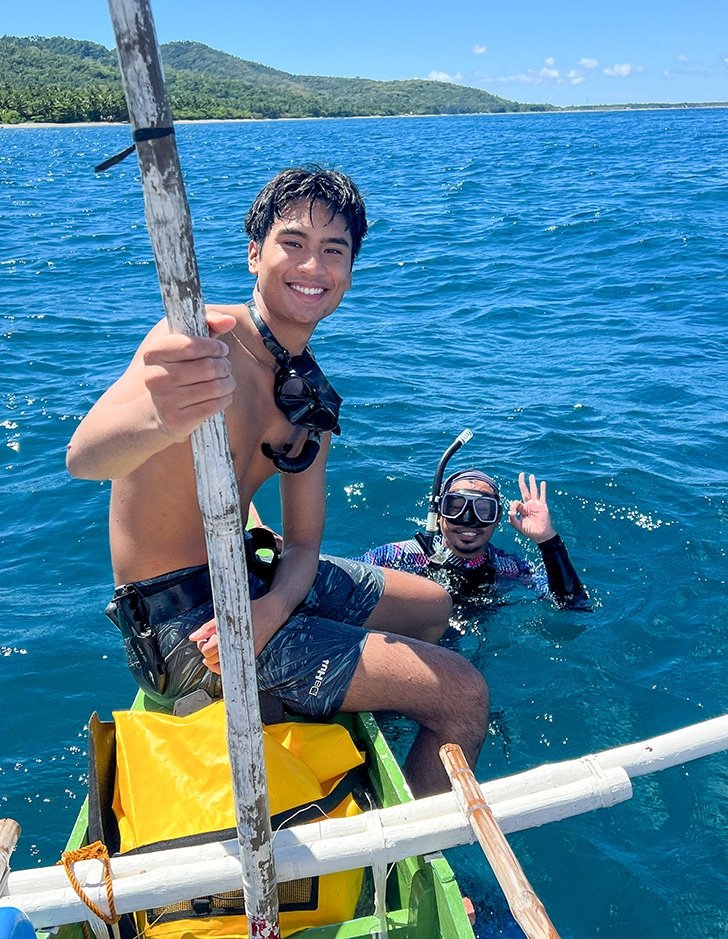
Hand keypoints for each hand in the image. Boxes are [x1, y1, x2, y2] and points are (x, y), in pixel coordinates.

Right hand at [143, 309, 237, 441]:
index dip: (213, 346)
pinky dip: (226, 398)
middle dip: (224, 365)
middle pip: (208, 367)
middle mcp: (155, 377)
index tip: (220, 349)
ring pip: (215, 387)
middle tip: (225, 367)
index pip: (191, 345)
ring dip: (228, 382)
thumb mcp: (185, 344)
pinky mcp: (177, 420)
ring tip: (226, 381)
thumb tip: (230, 320)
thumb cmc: (178, 369)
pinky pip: (215, 405)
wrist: (158, 411)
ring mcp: (165, 401)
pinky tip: (222, 395)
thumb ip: (207, 325)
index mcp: (153, 354)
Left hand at [188, 593, 285, 673]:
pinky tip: (224, 657)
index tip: (203, 639)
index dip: (202, 645)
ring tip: (215, 651)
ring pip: (222, 668)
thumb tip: (193, 637)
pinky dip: (226, 665)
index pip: (208, 651)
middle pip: (213, 660)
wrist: (271, 612)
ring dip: (215, 661)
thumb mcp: (225, 615)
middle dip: (207, 652)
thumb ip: (207, 628)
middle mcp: (237, 649)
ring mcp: (245, 655)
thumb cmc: (250, 611)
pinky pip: (234, 668)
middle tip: (208, 642)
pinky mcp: (252, 658)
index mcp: (229, 638)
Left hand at [508, 472, 556, 543]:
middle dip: (523, 483)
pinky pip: (542, 496)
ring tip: (532, 476)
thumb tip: (509, 512)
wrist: (541, 535)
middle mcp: (529, 505)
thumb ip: (513, 520)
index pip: (516, 502)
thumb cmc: (530, 531)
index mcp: (522, 509)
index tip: (513, 513)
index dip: (513, 506)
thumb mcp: (519, 526)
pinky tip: (543, 483)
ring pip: (534, 491)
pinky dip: (542, 489)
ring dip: (533, 483)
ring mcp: (536, 505)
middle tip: (521, 474)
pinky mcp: (542, 506)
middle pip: (525, 491)